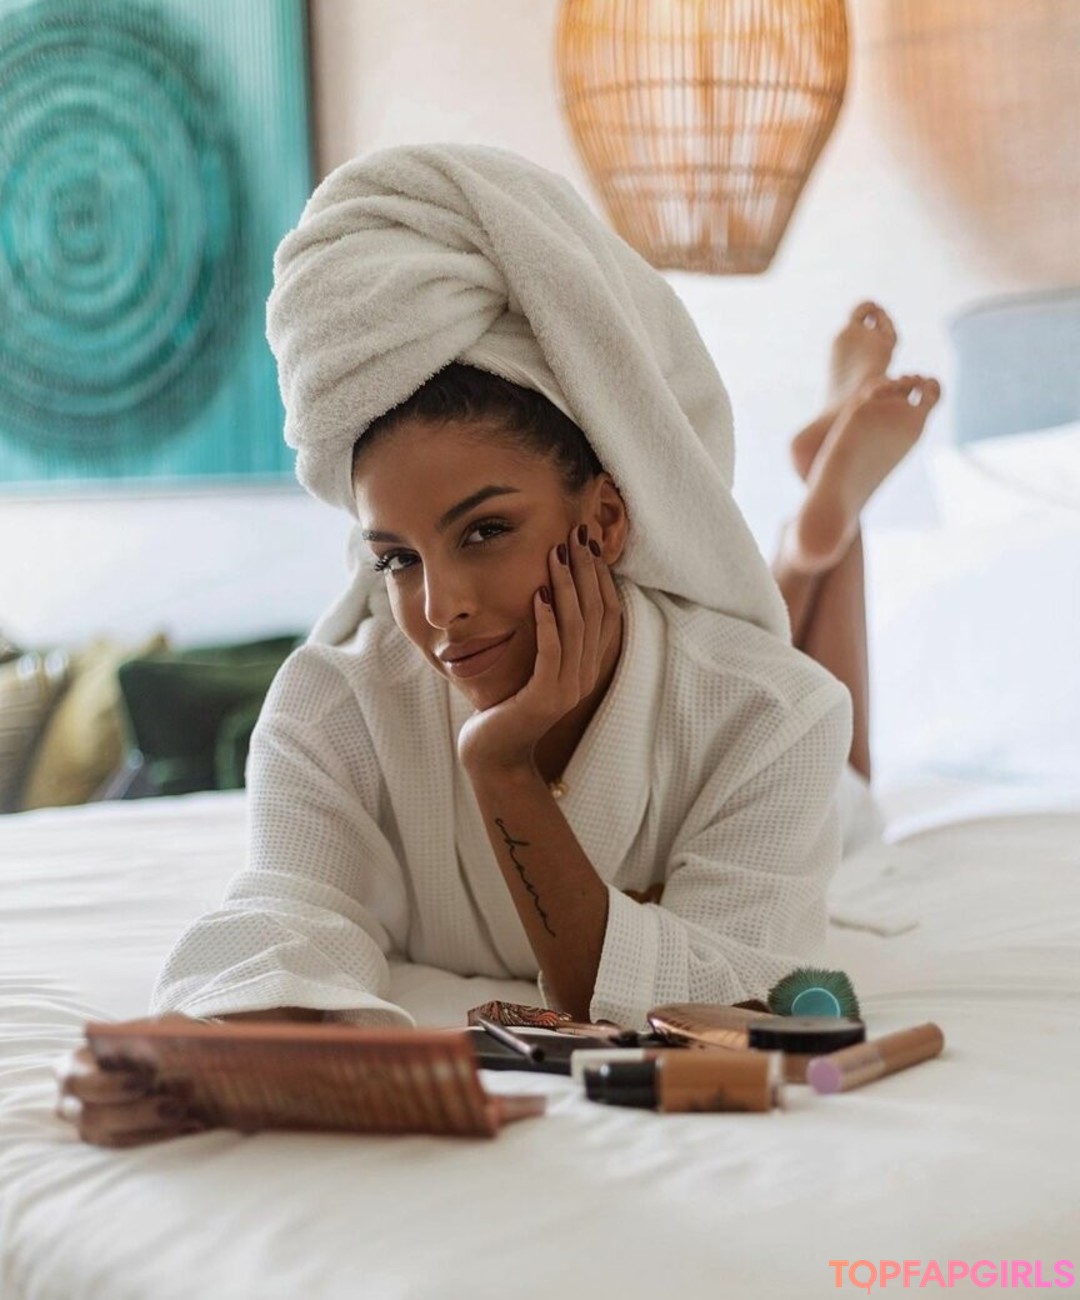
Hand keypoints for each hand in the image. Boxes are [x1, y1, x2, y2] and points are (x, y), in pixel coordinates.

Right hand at [55, 1016, 206, 1147]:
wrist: (158, 1055)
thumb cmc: (151, 1037)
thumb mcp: (156, 1026)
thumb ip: (156, 1032)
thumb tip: (163, 1048)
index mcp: (71, 1066)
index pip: (76, 1080)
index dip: (110, 1084)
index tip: (147, 1080)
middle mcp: (71, 1100)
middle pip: (92, 1117)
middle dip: (137, 1113)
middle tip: (175, 1106)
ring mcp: (86, 1126)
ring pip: (113, 1137)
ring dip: (153, 1129)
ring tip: (187, 1117)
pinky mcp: (108, 1141)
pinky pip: (130, 1147)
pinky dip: (160, 1137)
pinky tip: (190, 1126)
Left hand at [456, 522, 621, 774]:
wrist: (495, 755)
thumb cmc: (508, 708)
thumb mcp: (535, 669)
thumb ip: (549, 640)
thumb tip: (548, 595)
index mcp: (587, 668)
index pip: (606, 613)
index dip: (600, 576)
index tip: (589, 542)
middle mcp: (584, 677)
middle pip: (594, 612)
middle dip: (586, 570)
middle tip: (577, 533)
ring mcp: (567, 688)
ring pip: (575, 627)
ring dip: (566, 586)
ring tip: (556, 553)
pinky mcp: (544, 696)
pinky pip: (551, 651)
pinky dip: (547, 619)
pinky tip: (538, 592)